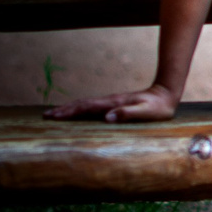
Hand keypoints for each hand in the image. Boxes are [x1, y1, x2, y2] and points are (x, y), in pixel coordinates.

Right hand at [45, 83, 180, 122]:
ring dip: (69, 108)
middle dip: (63, 110)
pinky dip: (79, 109)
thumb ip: (126, 114)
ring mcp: (110, 102)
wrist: (166, 94)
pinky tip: (76, 113)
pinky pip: (92, 107)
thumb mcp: (145, 112)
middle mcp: (109, 101)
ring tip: (54, 113)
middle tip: (46, 116)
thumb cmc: (158, 107)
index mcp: (113, 103)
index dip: (69, 111)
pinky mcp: (114, 104)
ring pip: (85, 104)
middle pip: (81, 104)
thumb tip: (106, 118)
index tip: (54, 115)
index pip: (86, 107)